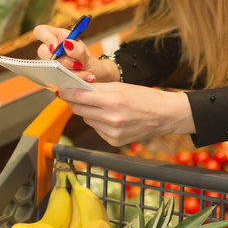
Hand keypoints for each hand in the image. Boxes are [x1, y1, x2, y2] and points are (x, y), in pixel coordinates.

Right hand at [33, 24, 119, 81]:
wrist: (93, 75)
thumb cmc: (88, 61)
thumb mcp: (87, 54)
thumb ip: (78, 49)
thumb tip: (67, 43)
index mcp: (58, 37)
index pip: (41, 31)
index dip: (45, 38)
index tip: (55, 48)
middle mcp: (51, 49)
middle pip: (42, 51)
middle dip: (60, 60)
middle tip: (76, 64)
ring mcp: (50, 62)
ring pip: (48, 66)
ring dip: (67, 71)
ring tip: (82, 73)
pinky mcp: (51, 74)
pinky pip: (53, 77)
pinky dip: (68, 79)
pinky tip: (79, 78)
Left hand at [58, 82, 196, 146]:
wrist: (166, 115)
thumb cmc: (145, 97)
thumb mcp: (121, 87)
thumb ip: (97, 87)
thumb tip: (76, 86)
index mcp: (114, 101)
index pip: (80, 97)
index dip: (67, 93)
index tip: (61, 90)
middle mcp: (112, 119)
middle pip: (79, 110)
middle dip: (75, 101)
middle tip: (74, 95)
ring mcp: (113, 133)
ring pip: (87, 120)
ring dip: (89, 112)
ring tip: (103, 106)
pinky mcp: (114, 141)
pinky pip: (96, 129)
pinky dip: (98, 122)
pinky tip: (111, 118)